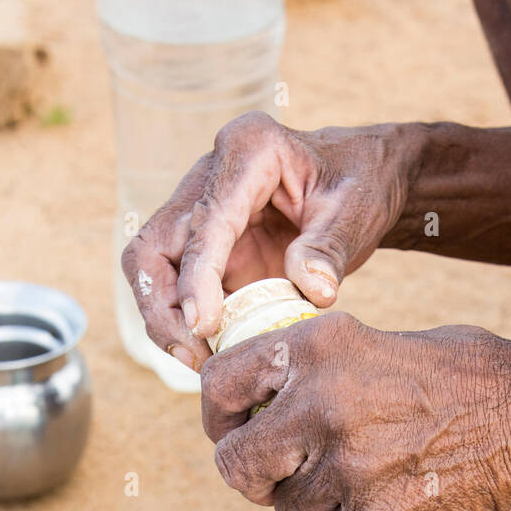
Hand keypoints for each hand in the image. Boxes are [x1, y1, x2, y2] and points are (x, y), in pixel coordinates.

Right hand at [121, 112, 419, 369]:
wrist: (360, 178)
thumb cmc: (360, 184)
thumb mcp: (356, 212)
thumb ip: (330, 248)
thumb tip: (313, 290)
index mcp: (248, 150)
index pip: (204, 223)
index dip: (196, 279)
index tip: (204, 327)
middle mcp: (209, 175)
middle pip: (153, 246)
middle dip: (162, 307)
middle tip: (193, 355)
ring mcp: (198, 208)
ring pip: (150, 268)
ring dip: (164, 319)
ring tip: (198, 360)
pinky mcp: (201, 242)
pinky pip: (173, 286)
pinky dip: (182, 321)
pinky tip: (207, 351)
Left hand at [201, 313, 510, 510]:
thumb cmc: (453, 375)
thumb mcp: (367, 343)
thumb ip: (303, 374)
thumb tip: (246, 413)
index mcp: (316, 348)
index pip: (219, 386)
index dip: (218, 417)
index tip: (231, 429)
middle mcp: (321, 406)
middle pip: (237, 466)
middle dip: (252, 474)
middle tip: (276, 472)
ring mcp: (347, 468)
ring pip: (289, 508)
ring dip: (312, 499)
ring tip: (363, 469)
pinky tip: (392, 490)